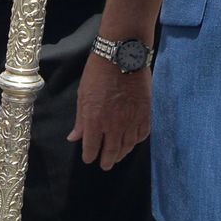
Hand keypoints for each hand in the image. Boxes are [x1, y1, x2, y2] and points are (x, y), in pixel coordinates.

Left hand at [69, 52, 149, 170]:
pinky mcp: (146, 112)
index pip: (92, 148)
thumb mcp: (83, 96)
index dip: (90, 156)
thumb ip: (80, 120)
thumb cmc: (97, 73)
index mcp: (95, 121)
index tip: (90, 158)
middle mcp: (114, 125)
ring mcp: (132, 119)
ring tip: (119, 156)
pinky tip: (133, 141)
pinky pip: (143, 133)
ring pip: (128, 145)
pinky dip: (137, 140)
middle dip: (107, 161)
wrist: (123, 55)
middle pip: (112, 151)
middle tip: (106, 165)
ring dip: (122, 153)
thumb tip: (74, 137)